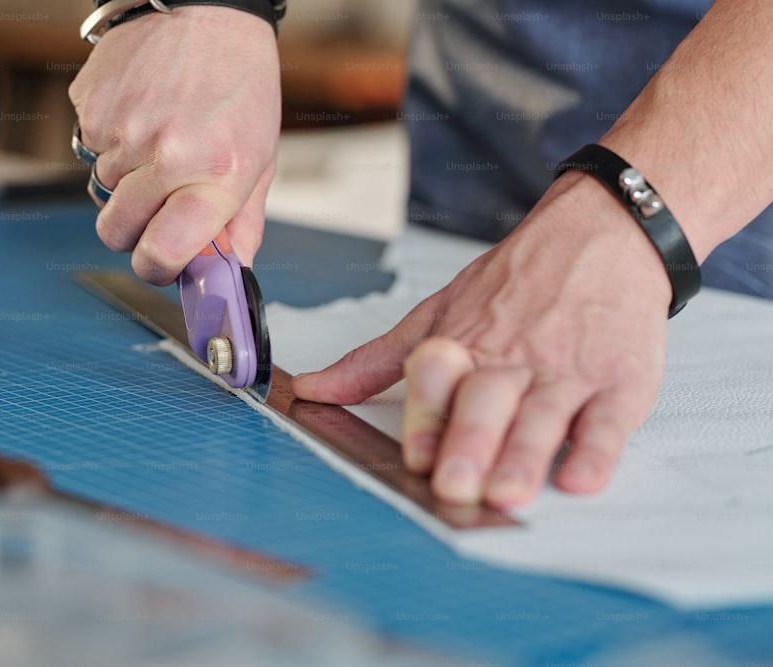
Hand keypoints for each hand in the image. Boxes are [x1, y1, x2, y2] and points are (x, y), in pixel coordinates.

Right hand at [69, 7, 280, 284]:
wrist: (206, 10)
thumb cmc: (239, 83)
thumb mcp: (259, 160)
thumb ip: (242, 225)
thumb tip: (230, 272)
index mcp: (214, 175)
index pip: (161, 254)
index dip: (157, 269)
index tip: (164, 262)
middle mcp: (164, 155)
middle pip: (116, 232)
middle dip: (135, 228)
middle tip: (160, 203)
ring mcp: (122, 130)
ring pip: (101, 192)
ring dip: (124, 182)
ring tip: (158, 141)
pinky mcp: (90, 106)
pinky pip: (88, 151)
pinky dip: (110, 145)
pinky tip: (140, 115)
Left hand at [292, 173, 674, 507]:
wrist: (602, 233)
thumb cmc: (517, 282)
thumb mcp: (437, 311)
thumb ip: (375, 360)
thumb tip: (311, 389)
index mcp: (464, 342)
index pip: (438, 380)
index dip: (426, 417)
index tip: (413, 454)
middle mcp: (512, 358)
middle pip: (487, 401)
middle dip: (469, 443)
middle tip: (455, 484)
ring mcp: (567, 370)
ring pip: (542, 415)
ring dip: (524, 455)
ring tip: (509, 493)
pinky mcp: (619, 381)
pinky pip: (608, 420)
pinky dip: (597, 450)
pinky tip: (583, 479)